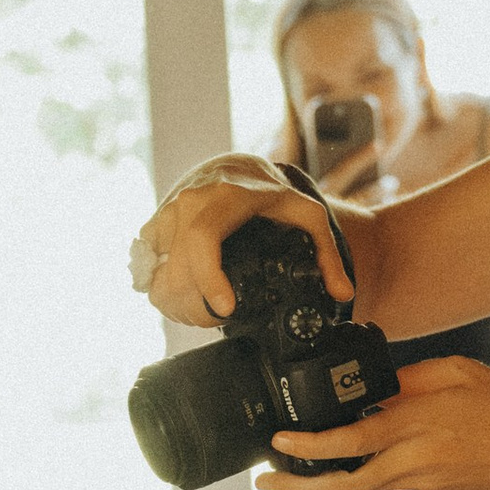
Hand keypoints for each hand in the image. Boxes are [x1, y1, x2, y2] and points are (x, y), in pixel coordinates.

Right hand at [133, 162, 349, 327]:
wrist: (232, 167)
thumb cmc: (268, 193)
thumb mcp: (306, 215)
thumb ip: (327, 254)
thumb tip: (343, 292)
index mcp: (224, 197)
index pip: (203, 240)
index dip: (209, 278)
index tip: (226, 308)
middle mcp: (189, 203)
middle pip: (178, 269)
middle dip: (196, 307)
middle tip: (220, 321)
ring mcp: (168, 215)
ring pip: (157, 275)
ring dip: (177, 305)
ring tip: (203, 316)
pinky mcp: (154, 227)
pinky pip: (146, 268)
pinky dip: (162, 291)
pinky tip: (184, 301)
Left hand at [263, 354, 489, 489]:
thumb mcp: (458, 373)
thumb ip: (410, 378)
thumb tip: (372, 389)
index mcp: (418, 424)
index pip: (352, 440)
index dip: (311, 446)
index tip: (280, 442)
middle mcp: (415, 460)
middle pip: (344, 480)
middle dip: (299, 483)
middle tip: (265, 479)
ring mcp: (422, 483)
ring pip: (360, 487)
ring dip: (323, 483)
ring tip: (289, 476)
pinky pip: (386, 485)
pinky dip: (361, 476)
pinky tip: (345, 466)